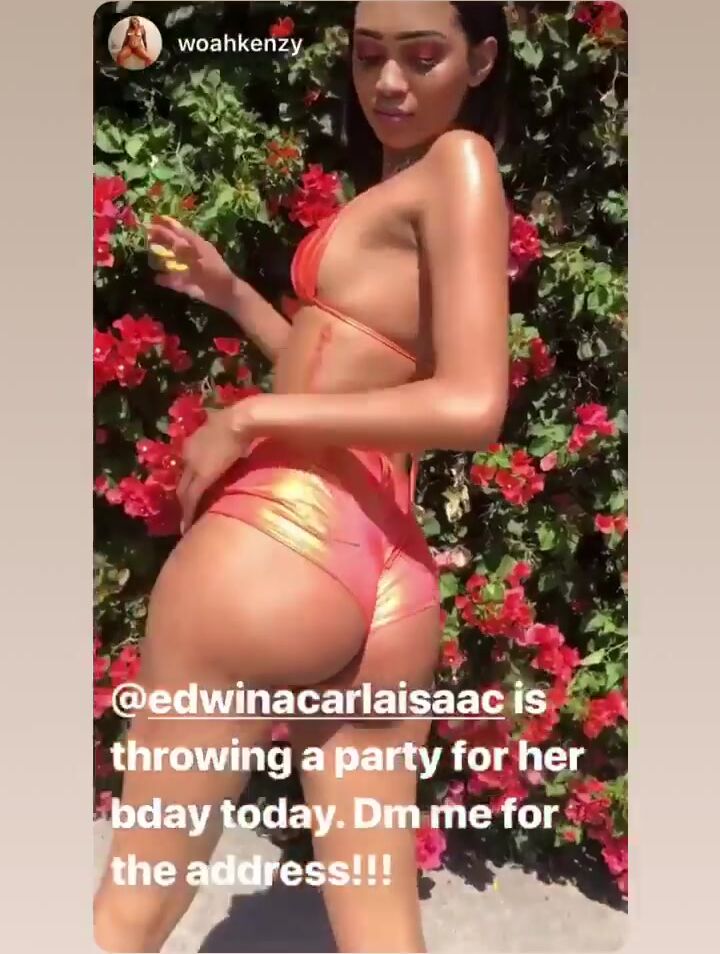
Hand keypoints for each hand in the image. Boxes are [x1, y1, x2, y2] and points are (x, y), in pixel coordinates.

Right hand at [146, 216, 237, 312]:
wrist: (224, 293)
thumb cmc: (215, 271)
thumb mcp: (200, 253)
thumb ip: (185, 244)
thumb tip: (172, 231)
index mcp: (196, 246)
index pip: (180, 232)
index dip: (169, 225)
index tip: (155, 219)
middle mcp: (191, 256)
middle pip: (174, 245)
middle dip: (162, 239)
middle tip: (147, 234)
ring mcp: (188, 270)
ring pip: (172, 261)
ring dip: (162, 257)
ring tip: (149, 251)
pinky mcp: (187, 285)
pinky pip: (173, 281)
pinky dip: (165, 279)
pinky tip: (156, 278)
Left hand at [177, 404, 255, 532]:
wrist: (241, 420)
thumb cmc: (240, 419)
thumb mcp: (228, 426)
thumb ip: (226, 433)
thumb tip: (234, 437)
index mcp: (195, 441)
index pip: (188, 466)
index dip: (190, 479)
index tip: (194, 491)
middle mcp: (189, 454)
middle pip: (183, 480)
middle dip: (183, 496)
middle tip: (186, 512)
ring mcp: (194, 466)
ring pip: (184, 492)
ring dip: (184, 508)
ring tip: (186, 522)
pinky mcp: (201, 478)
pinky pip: (191, 499)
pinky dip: (188, 514)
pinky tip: (187, 526)